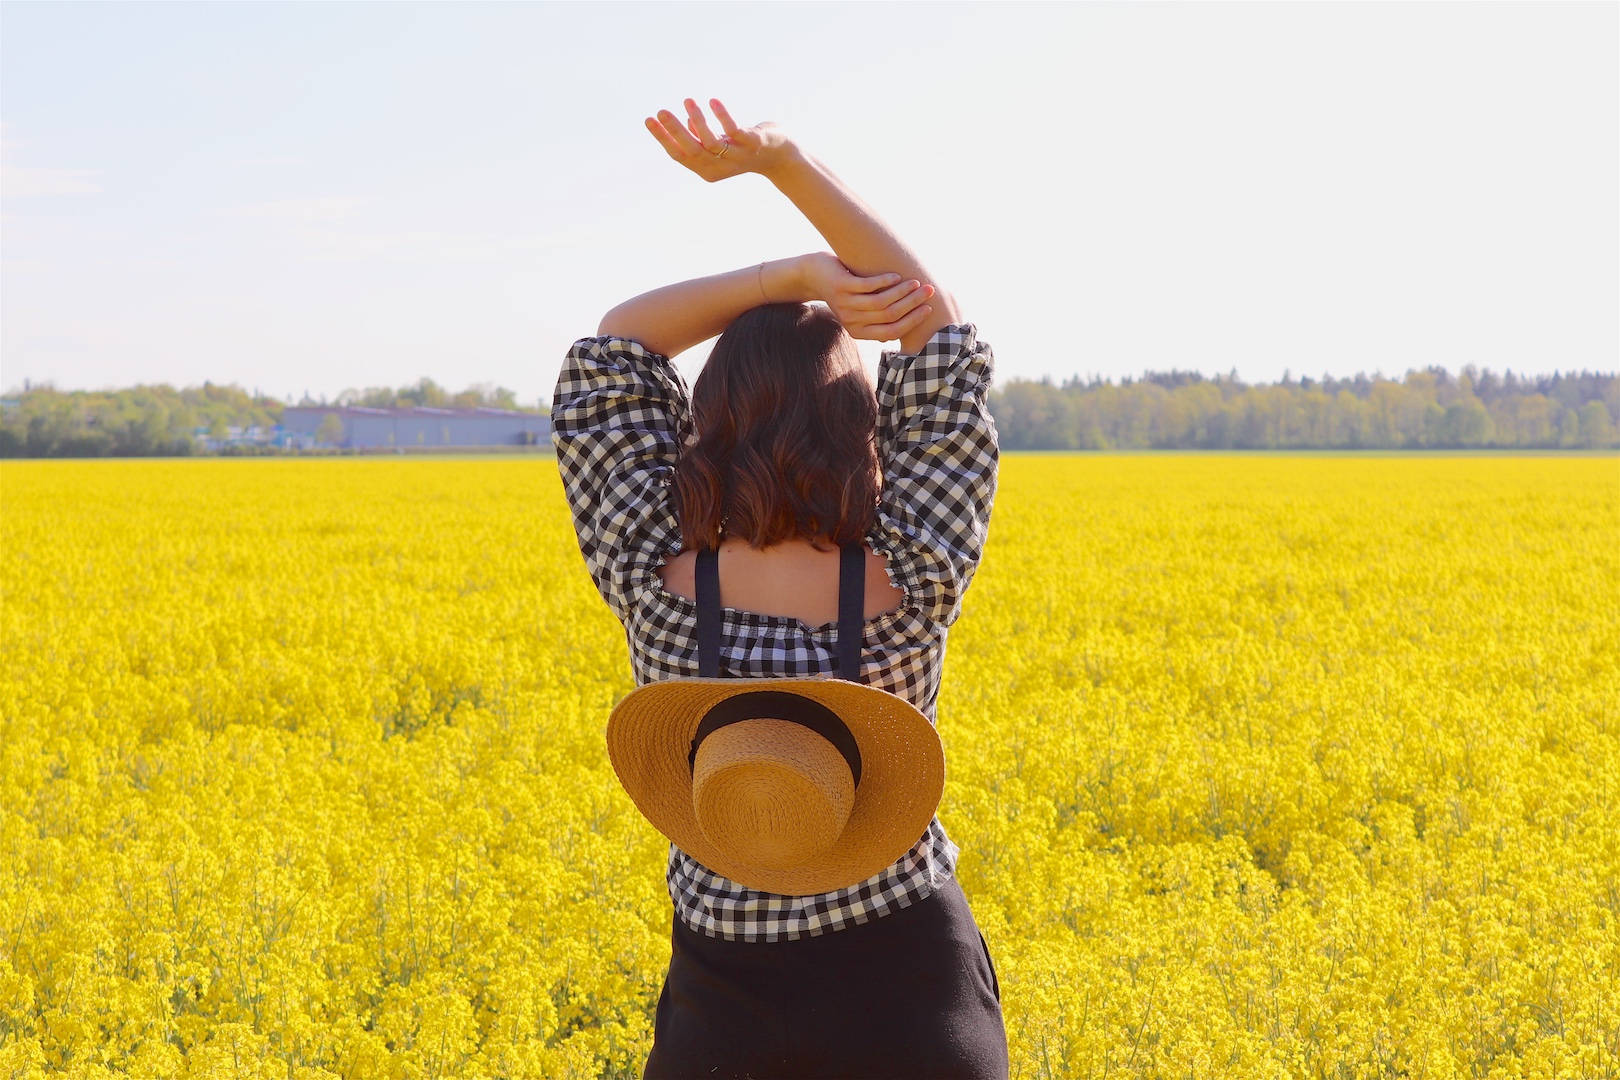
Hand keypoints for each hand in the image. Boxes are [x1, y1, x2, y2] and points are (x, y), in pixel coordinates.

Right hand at [645, 98, 794, 182]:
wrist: (780, 156)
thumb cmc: (745, 147)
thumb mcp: (721, 145)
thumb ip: (702, 137)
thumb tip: (687, 121)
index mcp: (707, 169)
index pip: (679, 156)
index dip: (663, 139)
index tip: (649, 119)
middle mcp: (720, 167)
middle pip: (691, 151)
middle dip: (673, 131)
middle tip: (660, 111)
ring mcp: (736, 156)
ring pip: (710, 142)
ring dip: (697, 121)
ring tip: (688, 101)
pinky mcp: (752, 143)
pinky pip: (734, 130)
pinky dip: (722, 116)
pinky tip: (713, 101)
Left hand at [799, 253, 934, 342]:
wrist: (813, 276)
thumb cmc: (843, 292)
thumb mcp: (859, 310)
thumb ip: (878, 320)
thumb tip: (906, 326)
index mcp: (858, 332)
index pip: (892, 332)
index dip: (912, 321)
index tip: (928, 309)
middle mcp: (851, 321)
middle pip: (890, 316)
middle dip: (913, 303)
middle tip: (929, 291)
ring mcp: (846, 304)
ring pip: (881, 302)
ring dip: (902, 292)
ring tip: (915, 282)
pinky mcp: (842, 286)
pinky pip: (869, 286)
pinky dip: (886, 281)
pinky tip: (896, 275)